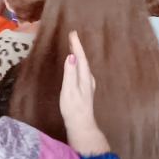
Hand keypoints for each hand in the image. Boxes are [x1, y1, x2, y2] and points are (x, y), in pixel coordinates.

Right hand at [60, 33, 108, 155]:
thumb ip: (70, 73)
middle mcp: (88, 79)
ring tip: (73, 46)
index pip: (81, 57)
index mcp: (84, 77)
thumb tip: (72, 56)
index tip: (72, 33)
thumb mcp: (69, 90)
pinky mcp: (85, 90)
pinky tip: (76, 65)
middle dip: (78, 47)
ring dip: (79, 55)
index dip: (77, 45)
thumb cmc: (73, 108)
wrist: (81, 125)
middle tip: (72, 36)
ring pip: (84, 65)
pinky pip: (82, 70)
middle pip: (83, 60)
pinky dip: (79, 63)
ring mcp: (88, 85)